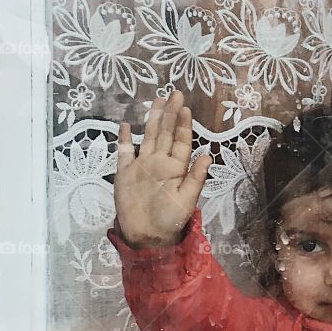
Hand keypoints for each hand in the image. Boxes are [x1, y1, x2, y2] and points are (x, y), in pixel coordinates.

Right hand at [113, 89, 212, 247]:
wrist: (147, 237)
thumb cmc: (170, 220)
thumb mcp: (187, 199)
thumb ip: (196, 177)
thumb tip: (208, 155)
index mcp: (175, 168)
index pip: (180, 141)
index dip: (183, 124)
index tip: (185, 107)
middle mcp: (159, 163)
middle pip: (164, 133)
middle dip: (169, 114)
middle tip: (173, 93)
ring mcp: (141, 166)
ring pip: (147, 137)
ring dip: (151, 120)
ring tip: (156, 101)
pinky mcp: (124, 173)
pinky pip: (124, 152)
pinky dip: (124, 139)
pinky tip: (126, 125)